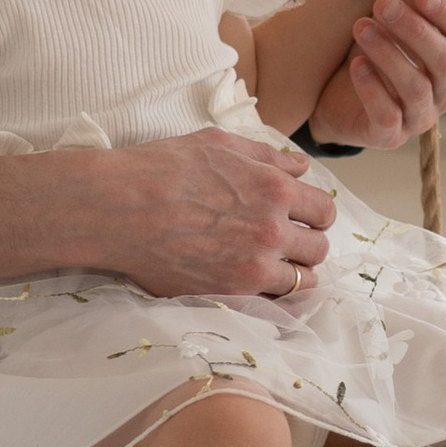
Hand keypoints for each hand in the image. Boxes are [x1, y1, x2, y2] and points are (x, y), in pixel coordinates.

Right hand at [34, 128, 335, 299]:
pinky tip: (254, 283)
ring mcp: (254, 266)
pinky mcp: (231, 293)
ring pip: (304, 280)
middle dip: (307, 244)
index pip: (325, 210)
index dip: (316, 214)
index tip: (302, 217)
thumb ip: (267, 156)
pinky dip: (270, 294)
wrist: (120, 207)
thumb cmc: (163, 168)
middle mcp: (273, 230)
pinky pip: (272, 302)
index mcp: (275, 188)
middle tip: (286, 243)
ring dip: (293, 272)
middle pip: (319, 248)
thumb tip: (300, 168)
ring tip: (273, 267)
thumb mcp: (220, 144)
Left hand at [305, 0, 445, 149]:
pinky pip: (388, 116)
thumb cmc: (379, 47)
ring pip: (417, 88)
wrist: (336, 91)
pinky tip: (356, 65)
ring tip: (361, 27)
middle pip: (445, 62)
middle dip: (415, 30)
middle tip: (382, 3)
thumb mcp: (398, 15)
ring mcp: (421, 116)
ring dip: (389, 54)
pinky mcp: (389, 135)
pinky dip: (373, 90)